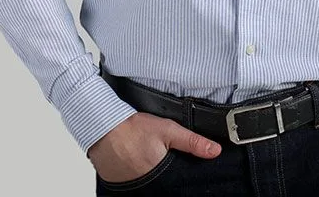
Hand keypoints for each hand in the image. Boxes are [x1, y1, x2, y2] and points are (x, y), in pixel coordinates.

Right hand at [87, 112, 221, 183]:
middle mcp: (148, 187)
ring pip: (153, 188)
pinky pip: (138, 187)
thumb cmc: (132, 129)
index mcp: (162, 177)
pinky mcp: (122, 187)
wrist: (103, 128)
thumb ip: (192, 141)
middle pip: (167, 187)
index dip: (185, 180)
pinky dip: (144, 180)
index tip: (185, 172)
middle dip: (172, 180)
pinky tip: (144, 167)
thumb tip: (214, 151)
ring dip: (158, 180)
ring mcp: (134, 189)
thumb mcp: (167, 130)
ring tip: (155, 162)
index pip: (180, 185)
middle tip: (168, 163)